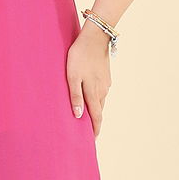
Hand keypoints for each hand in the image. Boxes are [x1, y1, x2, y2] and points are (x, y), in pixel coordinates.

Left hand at [66, 20, 111, 137]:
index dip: (95, 130)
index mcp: (94, 93)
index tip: (93, 141)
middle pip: (99, 111)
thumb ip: (75, 96)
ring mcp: (106, 83)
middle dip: (95, 123)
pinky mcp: (106, 76)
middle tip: (89, 133)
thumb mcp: (72, 77)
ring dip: (96, 110)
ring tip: (89, 117)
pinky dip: (97, 99)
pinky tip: (91, 97)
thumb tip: (77, 116)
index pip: (96, 117)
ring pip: (101, 101)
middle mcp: (103, 91)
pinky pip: (101, 92)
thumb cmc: (79, 57)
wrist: (95, 38)